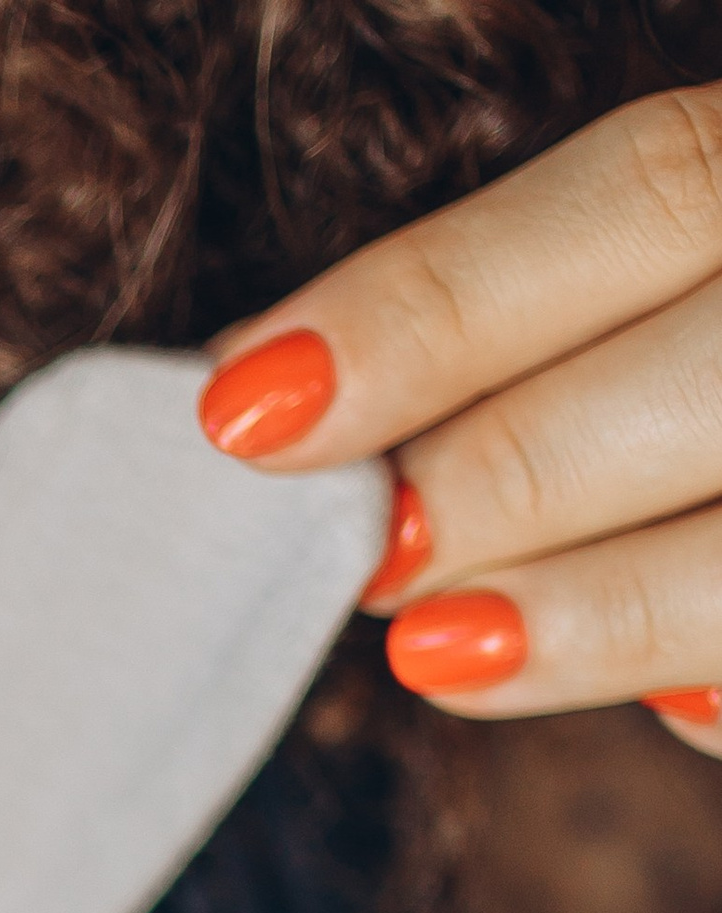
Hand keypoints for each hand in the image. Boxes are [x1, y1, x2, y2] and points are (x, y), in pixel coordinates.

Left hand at [199, 87, 721, 756]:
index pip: (639, 193)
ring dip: (586, 610)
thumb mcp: (650, 295)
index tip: (248, 408)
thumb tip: (274, 403)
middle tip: (372, 551)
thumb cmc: (693, 361)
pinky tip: (662, 708)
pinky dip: (719, 696)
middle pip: (705, 366)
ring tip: (434, 649)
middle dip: (506, 473)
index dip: (435, 308)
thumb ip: (521, 338)